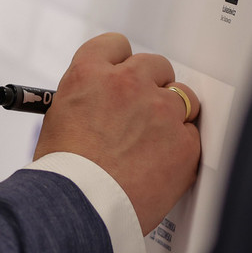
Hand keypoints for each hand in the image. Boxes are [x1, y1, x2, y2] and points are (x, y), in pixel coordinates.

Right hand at [36, 33, 200, 231]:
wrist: (78, 207)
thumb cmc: (62, 173)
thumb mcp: (59, 120)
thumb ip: (87, 101)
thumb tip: (101, 106)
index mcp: (89, 74)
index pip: (115, 45)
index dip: (120, 62)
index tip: (122, 74)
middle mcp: (127, 83)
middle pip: (155, 65)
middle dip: (151, 85)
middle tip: (142, 113)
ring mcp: (160, 110)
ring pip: (183, 96)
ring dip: (173, 113)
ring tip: (156, 142)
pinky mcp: (184, 142)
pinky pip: (192, 136)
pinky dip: (181, 149)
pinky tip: (162, 166)